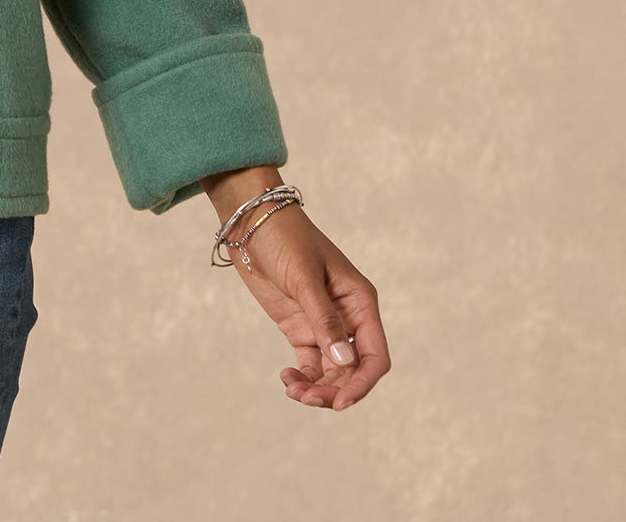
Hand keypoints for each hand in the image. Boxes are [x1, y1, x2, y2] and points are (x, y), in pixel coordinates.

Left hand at [221, 202, 389, 410]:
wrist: (251, 223)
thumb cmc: (284, 239)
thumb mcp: (304, 277)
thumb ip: (324, 319)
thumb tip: (346, 363)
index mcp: (360, 302)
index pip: (374, 355)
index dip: (362, 383)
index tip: (340, 402)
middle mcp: (347, 318)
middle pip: (353, 371)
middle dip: (334, 390)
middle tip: (306, 398)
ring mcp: (323, 325)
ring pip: (332, 373)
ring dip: (317, 389)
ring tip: (293, 391)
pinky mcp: (300, 328)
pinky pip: (311, 365)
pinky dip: (303, 378)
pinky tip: (287, 378)